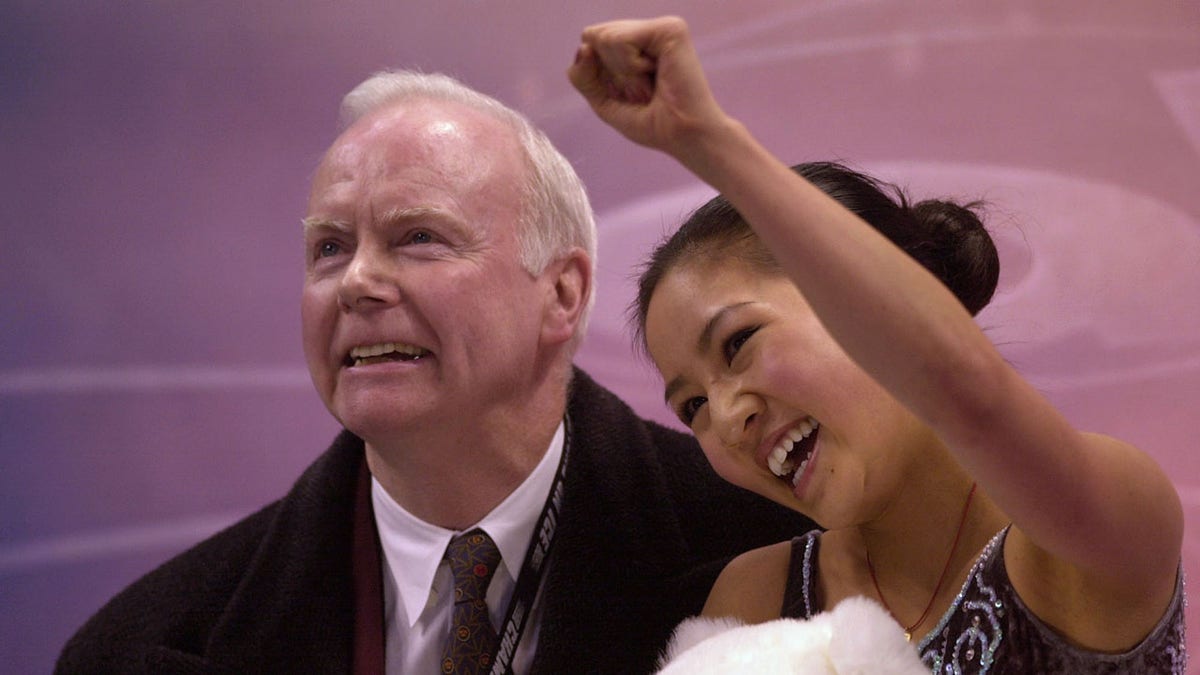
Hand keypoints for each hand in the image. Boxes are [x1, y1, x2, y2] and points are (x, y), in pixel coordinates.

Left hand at [568, 16, 727, 157]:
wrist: (684, 136)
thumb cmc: (653, 124)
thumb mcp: (605, 102)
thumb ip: (583, 76)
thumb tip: (583, 46)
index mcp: (635, 44)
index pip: (589, 41)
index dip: (599, 74)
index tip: (632, 92)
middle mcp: (647, 32)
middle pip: (593, 37)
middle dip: (610, 72)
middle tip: (644, 89)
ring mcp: (659, 27)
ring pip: (603, 37)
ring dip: (623, 73)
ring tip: (652, 83)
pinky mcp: (669, 29)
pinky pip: (619, 40)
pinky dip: (630, 66)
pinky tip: (655, 74)